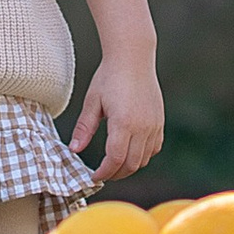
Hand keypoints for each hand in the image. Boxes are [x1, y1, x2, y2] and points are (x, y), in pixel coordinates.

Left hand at [73, 49, 162, 182]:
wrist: (133, 58)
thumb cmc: (110, 77)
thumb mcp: (92, 102)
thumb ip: (84, 128)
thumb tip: (73, 150)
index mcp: (123, 122)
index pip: (115, 159)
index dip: (104, 172)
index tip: (93, 176)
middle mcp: (142, 127)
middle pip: (131, 164)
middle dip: (115, 174)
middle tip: (102, 174)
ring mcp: (154, 125)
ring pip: (144, 159)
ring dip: (128, 167)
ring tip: (113, 165)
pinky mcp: (159, 122)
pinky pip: (154, 148)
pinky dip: (142, 156)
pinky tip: (129, 152)